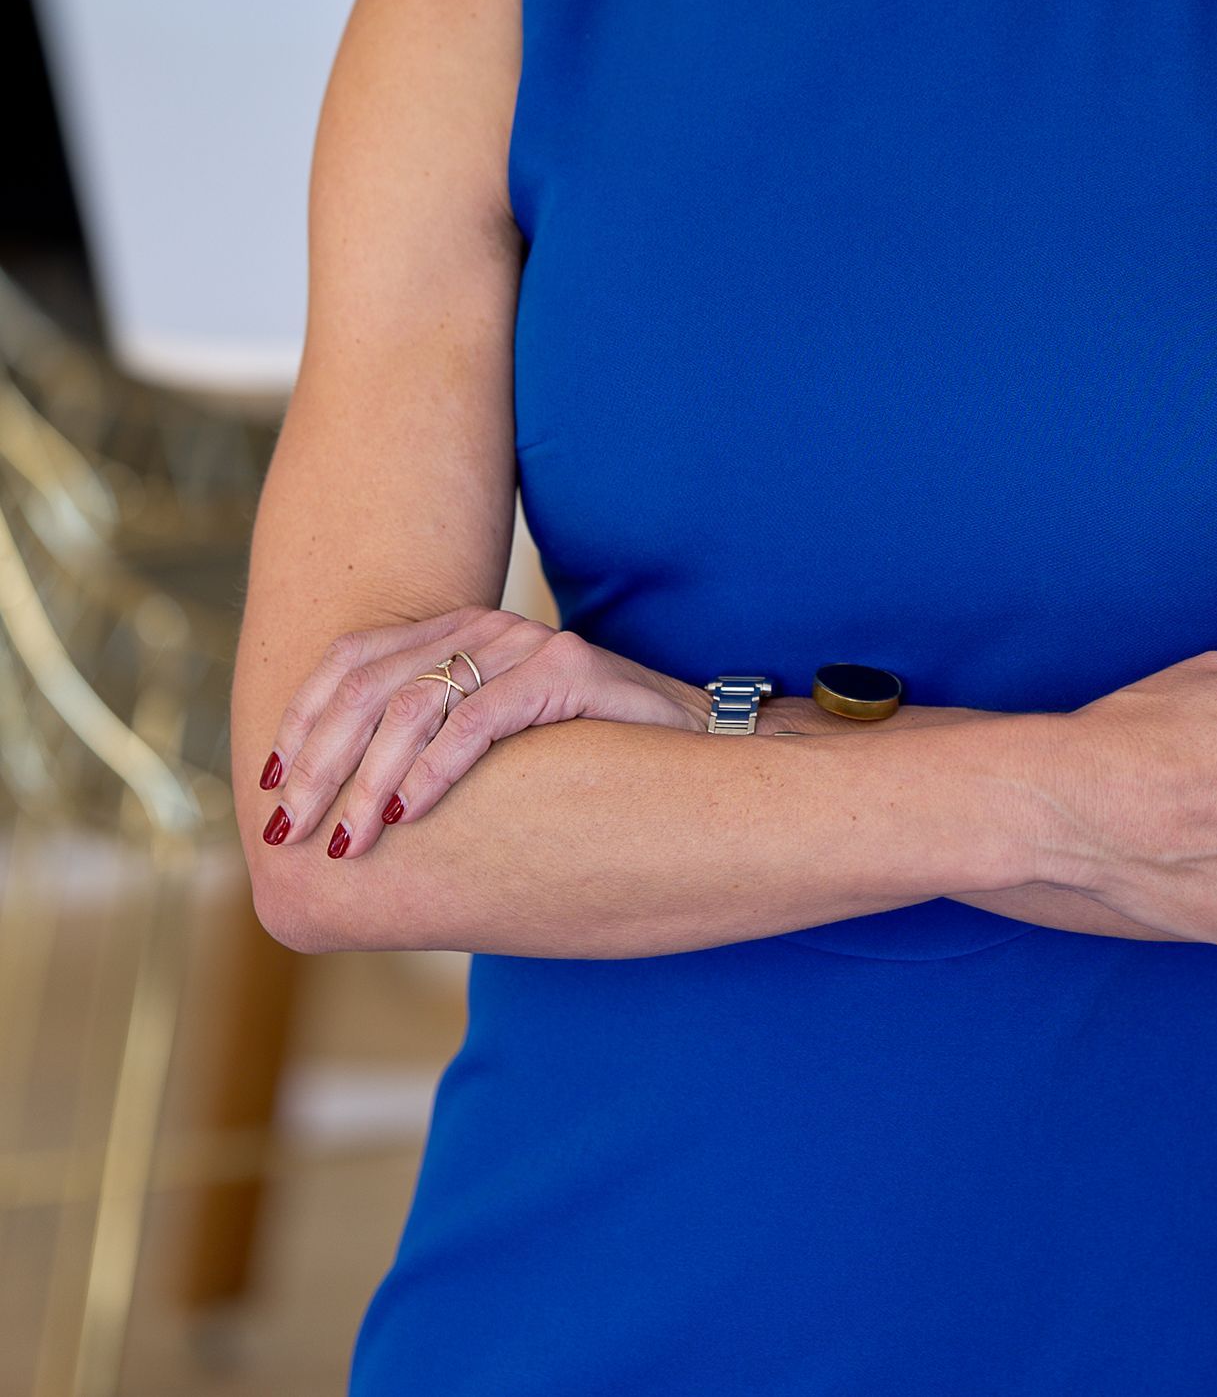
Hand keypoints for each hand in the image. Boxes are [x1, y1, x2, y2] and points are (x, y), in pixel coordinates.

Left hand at [255, 609, 701, 862]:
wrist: (695, 750)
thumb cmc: (585, 764)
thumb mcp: (490, 748)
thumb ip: (427, 751)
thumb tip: (338, 812)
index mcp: (456, 635)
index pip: (351, 660)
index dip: (302, 720)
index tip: (268, 785)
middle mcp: (484, 628)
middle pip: (369, 685)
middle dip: (318, 763)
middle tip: (289, 830)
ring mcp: (524, 644)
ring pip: (415, 704)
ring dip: (366, 779)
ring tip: (343, 840)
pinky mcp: (567, 669)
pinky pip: (479, 718)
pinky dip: (433, 771)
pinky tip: (406, 815)